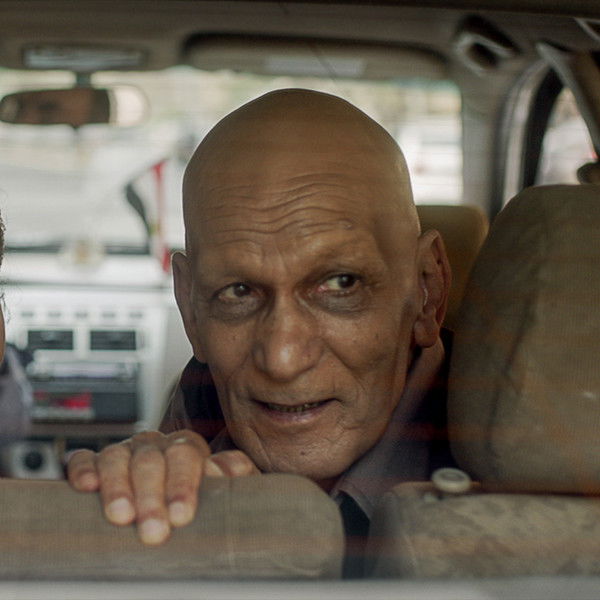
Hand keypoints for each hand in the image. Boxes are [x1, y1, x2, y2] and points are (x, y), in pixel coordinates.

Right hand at [67, 429, 258, 544]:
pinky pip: (85, 459)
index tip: (182, 514)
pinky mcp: (95, 464)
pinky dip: (83, 470)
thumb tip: (220, 469)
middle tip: (153, 529)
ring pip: (117, 458)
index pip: (185, 456)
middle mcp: (154, 445)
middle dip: (151, 496)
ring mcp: (124, 453)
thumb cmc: (205, 498)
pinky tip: (86, 487)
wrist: (180, 502)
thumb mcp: (229, 486)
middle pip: (150, 461)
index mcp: (187, 446)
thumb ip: (235, 473)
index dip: (183, 484)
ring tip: (120, 516)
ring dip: (118, 487)